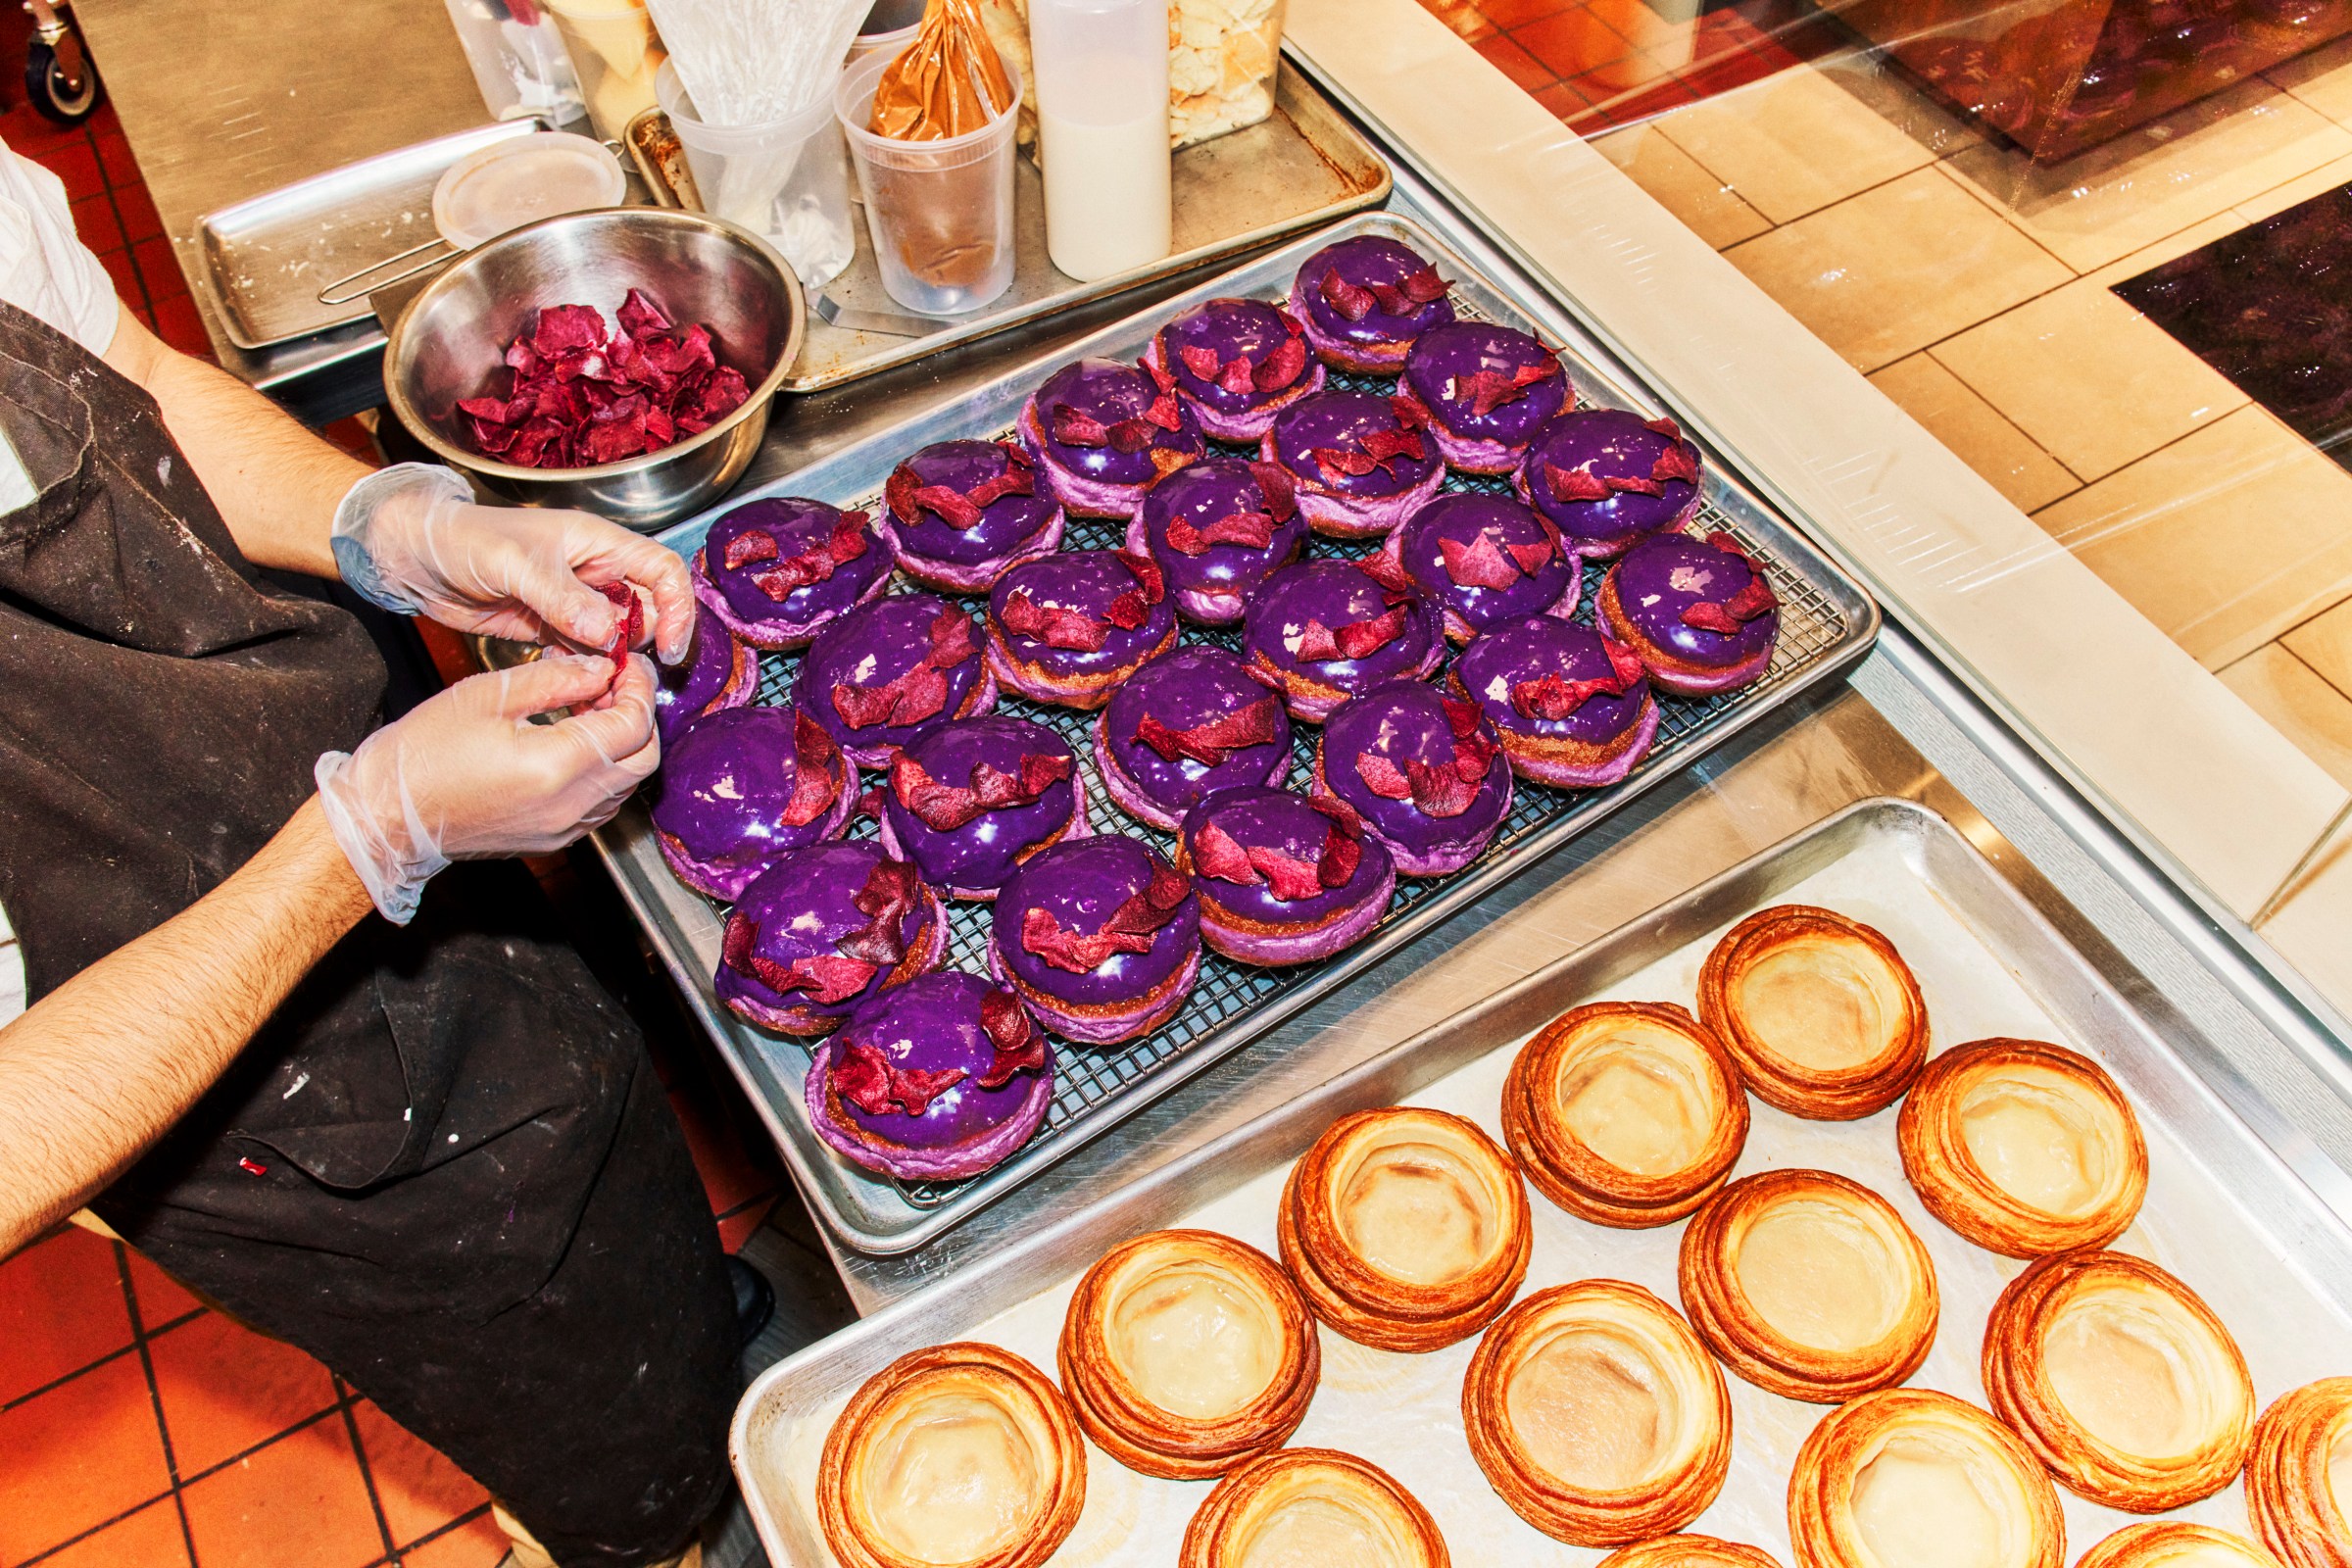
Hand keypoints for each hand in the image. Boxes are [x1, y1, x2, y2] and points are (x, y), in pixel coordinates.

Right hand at [314, 654, 660, 922]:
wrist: (389, 816)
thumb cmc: (425, 752)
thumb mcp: (490, 696)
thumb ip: (557, 679)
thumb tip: (602, 667)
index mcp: (559, 767)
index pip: (633, 725)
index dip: (638, 688)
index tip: (628, 663)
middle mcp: (572, 805)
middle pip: (644, 759)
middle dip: (640, 715)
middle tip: (617, 682)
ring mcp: (566, 828)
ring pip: (626, 784)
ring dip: (622, 743)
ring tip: (589, 706)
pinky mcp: (555, 839)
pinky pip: (602, 803)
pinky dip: (603, 770)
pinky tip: (574, 741)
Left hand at [332, 464, 694, 661]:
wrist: (416, 557)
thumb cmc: (464, 539)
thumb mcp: (515, 563)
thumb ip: (562, 597)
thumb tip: (609, 632)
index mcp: (597, 544)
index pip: (662, 570)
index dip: (678, 606)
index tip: (670, 646)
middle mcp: (594, 573)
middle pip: (647, 609)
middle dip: (648, 642)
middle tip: (631, 675)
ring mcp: (573, 603)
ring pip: (618, 637)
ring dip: (617, 664)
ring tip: (605, 688)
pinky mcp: (552, 628)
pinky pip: (585, 654)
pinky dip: (587, 673)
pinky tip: (578, 689)